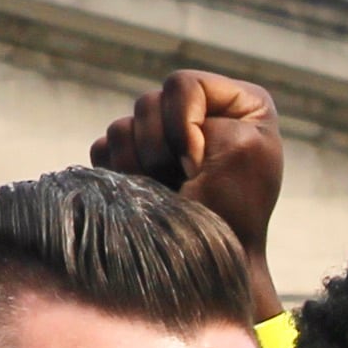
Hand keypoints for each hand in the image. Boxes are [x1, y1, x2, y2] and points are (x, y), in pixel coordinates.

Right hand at [92, 69, 284, 321]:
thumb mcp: (243, 147)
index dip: (183, 121)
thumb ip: (199, 107)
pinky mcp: (134, 161)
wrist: (205, 264)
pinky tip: (145, 193)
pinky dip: (119, 173)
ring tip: (167, 192)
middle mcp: (199, 114)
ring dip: (140, 165)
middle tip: (184, 181)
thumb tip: (142, 119)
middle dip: (160, 148)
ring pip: (122, 128)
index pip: (182, 84)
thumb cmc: (236, 210)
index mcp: (236, 103)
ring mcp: (164, 138)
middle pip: (147, 104)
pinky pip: (105, 150)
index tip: (200, 162)